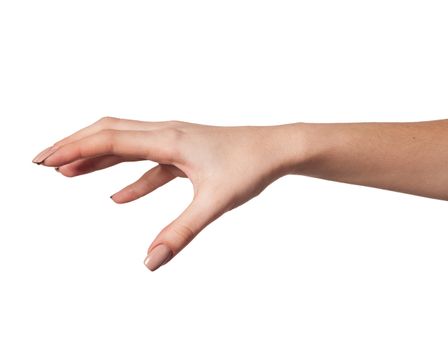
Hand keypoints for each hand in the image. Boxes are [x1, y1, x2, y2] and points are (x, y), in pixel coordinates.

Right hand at [32, 117, 301, 270]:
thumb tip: (150, 262)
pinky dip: (130, 178)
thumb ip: (181, 232)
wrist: (278, 149)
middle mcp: (167, 133)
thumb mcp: (215, 202)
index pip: (109, 139)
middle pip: (110, 133)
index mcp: (169, 139)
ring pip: (127, 145)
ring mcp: (176, 142)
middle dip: (75, 146)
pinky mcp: (185, 154)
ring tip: (68, 174)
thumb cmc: (251, 167)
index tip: (46, 161)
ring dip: (96, 159)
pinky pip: (149, 164)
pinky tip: (118, 197)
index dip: (74, 149)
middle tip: (45, 161)